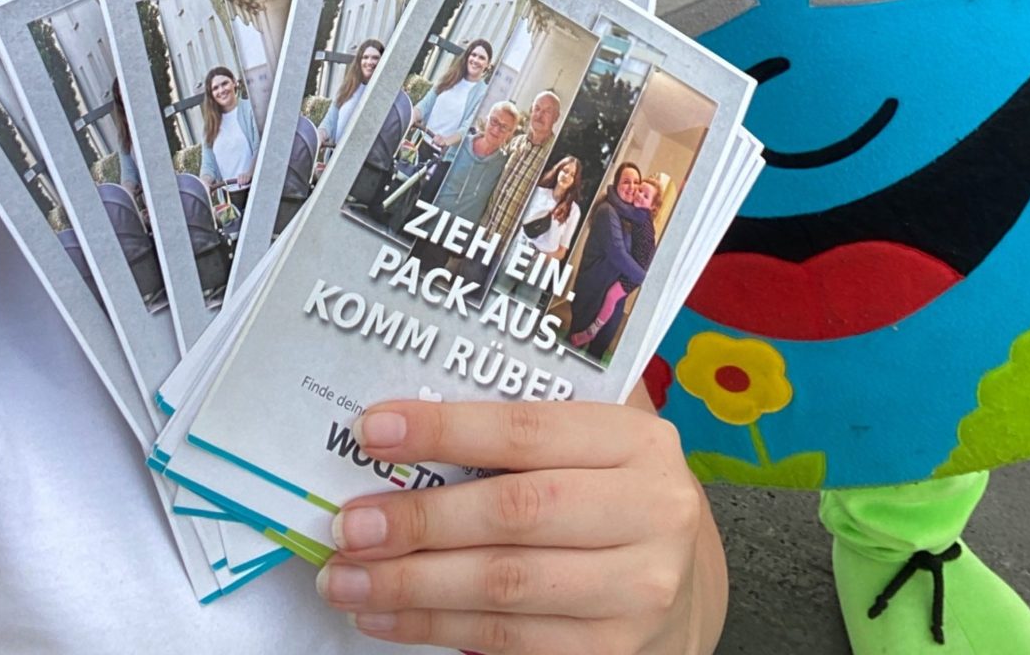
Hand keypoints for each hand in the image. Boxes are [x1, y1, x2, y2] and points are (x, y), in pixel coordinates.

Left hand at [316, 393, 725, 653]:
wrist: (684, 586)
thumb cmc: (613, 491)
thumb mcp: (597, 439)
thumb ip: (533, 410)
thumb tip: (415, 398)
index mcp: (638, 441)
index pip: (528, 429)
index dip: (445, 429)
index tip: (372, 430)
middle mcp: (650, 513)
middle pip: (514, 514)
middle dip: (419, 521)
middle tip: (347, 523)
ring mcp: (636, 592)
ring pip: (503, 588)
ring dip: (410, 586)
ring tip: (344, 578)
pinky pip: (507, 643)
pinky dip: (434, 629)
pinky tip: (385, 618)